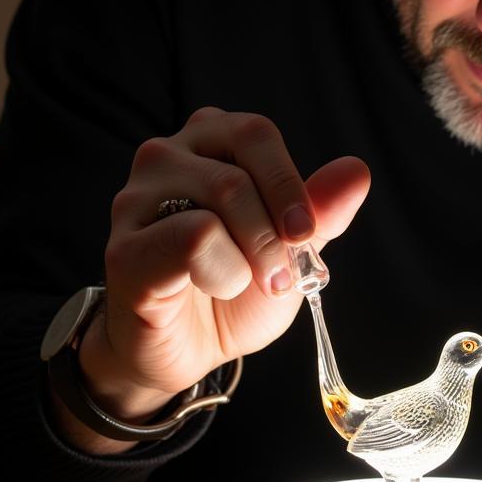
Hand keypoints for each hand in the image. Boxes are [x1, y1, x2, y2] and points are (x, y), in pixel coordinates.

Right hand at [69, 107, 369, 440]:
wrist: (188, 348)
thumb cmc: (235, 287)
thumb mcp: (292, 248)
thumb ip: (321, 210)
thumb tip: (357, 171)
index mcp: (209, 142)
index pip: (255, 133)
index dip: (289, 183)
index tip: (307, 233)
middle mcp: (166, 156)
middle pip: (240, 165)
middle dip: (277, 226)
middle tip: (283, 273)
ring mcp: (136, 198)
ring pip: (222, 197)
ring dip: (254, 253)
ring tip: (248, 283)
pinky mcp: (124, 247)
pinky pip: (192, 240)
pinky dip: (223, 273)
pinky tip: (212, 287)